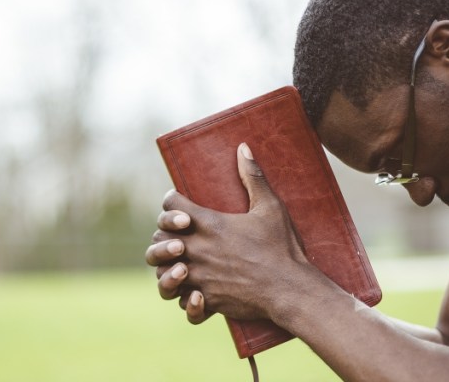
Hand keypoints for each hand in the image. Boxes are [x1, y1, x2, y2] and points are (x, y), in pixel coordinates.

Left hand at [147, 143, 322, 322]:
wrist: (290, 289)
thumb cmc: (281, 247)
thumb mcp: (270, 207)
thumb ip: (253, 177)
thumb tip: (243, 147)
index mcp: (208, 224)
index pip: (170, 204)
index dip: (172, 201)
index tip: (180, 202)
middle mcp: (197, 249)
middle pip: (158, 237)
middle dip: (164, 233)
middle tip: (178, 233)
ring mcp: (199, 276)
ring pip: (162, 272)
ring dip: (166, 266)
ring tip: (180, 262)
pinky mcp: (206, 299)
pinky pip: (179, 300)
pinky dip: (182, 296)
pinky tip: (193, 289)